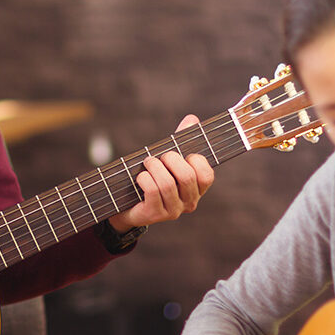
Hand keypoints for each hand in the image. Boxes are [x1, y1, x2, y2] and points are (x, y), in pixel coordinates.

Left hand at [108, 114, 214, 230]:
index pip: (207, 175)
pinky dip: (144, 179)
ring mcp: (173, 211)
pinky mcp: (155, 214)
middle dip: (171, 160)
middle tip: (160, 156)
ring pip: (167, 184)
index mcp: (197, 189)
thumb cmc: (152, 178)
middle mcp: (189, 203)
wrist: (127, 203)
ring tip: (148, 163)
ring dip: (154, 167)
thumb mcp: (167, 160)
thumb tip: (192, 119)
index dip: (195, 161)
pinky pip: (152, 191)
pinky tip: (140, 177)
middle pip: (186, 177)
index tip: (182, 155)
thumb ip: (181, 141)